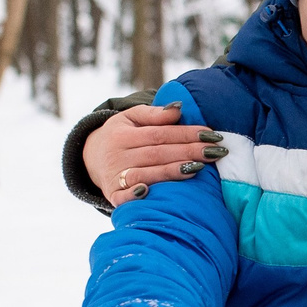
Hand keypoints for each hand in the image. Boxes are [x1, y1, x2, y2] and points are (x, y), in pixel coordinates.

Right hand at [86, 103, 222, 207]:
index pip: (160, 134)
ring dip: (171, 172)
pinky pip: (122, 197)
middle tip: (216, 152)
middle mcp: (117, 155)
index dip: (186, 134)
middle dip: (188, 152)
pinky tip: (148, 192)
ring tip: (198, 168)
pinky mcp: (112, 195)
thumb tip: (180, 108)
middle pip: (158, 154)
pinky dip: (134, 196)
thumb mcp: (130, 118)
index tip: (211, 134)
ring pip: (146, 173)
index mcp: (123, 134)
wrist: (91, 158)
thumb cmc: (121, 136)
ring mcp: (114, 176)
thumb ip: (154, 114)